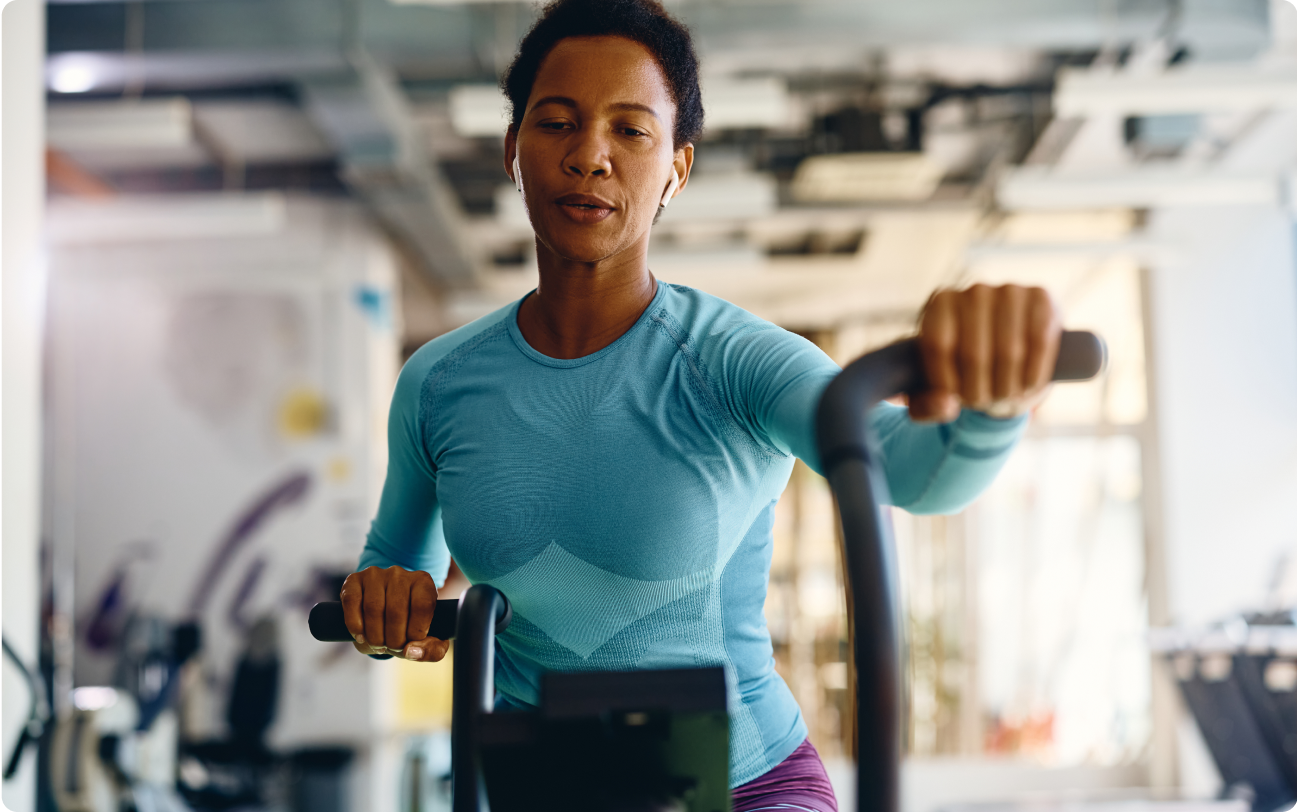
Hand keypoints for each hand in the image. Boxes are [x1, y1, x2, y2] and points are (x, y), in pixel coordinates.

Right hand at [340, 566, 449, 662]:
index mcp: (423, 582)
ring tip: (379, 645)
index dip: (416, 631)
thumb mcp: (429, 640)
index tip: (410, 643)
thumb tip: (410, 652)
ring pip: (373, 608)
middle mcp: (399, 574)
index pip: (422, 606)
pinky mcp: (353, 580)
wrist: (384, 615)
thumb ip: (432, 650)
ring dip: (375, 636)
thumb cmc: (410, 626)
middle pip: (396, 610)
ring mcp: (375, 575)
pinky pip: (351, 601)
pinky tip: (361, 637)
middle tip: (392, 648)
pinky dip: (355, 625)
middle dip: (394, 639)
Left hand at [911, 284, 1060, 422]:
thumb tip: (946, 406)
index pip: (938, 346)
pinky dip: (1034, 374)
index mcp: (940, 304)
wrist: (1011, 353)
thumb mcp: (940, 388)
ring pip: (1009, 352)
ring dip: (1007, 386)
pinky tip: (1027, 385)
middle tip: (983, 403)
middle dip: (979, 390)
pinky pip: (1039, 344)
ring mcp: (1010, 291)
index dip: (947, 381)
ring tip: (1004, 396)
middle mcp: (974, 292)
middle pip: (974, 353)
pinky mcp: (1042, 298)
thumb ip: (929, 405)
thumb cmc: (967, 370)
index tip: (954, 400)